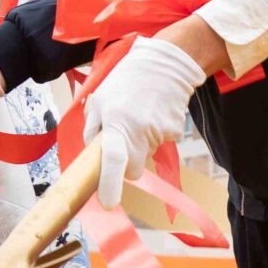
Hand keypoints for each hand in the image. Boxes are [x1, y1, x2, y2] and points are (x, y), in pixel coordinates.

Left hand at [86, 36, 206, 208]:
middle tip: (124, 140)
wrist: (166, 63)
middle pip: (134, 171)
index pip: (112, 160)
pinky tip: (154, 113)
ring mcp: (160, 133)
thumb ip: (92, 129)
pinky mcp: (175, 132)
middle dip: (128, 164)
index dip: (109, 185)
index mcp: (117, 123)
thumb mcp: (100, 99)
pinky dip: (156, 135)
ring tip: (139, 115)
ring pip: (148, 156)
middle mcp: (139, 132)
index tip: (108, 204)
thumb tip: (93, 154)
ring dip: (141, 144)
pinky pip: (161, 144)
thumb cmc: (128, 81)